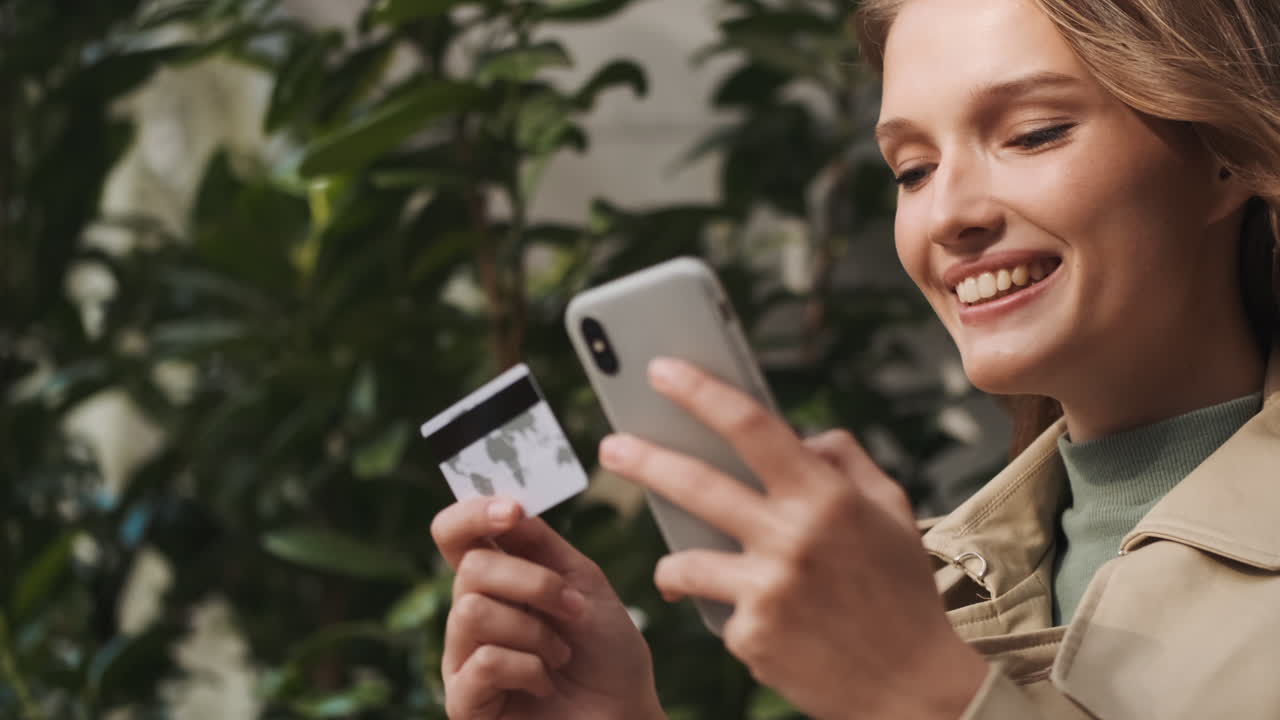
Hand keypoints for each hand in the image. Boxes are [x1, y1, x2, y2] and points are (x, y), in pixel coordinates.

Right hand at [431, 498, 663, 719]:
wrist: (626, 715)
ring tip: (560, 655)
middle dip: (534, 582)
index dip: (472, 513)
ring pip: (473, 611)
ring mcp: (462, 659)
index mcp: (496, 581)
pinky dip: (529, 669)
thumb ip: (542, 545)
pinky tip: (545, 684)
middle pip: (471, 567)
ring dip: (535, 632)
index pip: (455, 535)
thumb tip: (508, 502)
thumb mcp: (583, 584)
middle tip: (573, 609)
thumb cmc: (606, 654)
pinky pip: (483, 662)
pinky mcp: (464, 701)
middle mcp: (470, 615)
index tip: (512, 510)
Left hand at [598, 357, 986, 719]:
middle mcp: (792, 538)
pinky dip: (731, 614)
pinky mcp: (752, 638)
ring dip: (671, 566)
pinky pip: (718, 612)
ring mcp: (767, 591)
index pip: (751, 427)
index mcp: (827, 497)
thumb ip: (845, 462)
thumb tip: (801, 435)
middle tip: (609, 448)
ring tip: (675, 571)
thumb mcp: (892, 511)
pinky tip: (764, 628)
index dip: (700, 393)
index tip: (661, 370)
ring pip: (685, 563)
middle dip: (642, 461)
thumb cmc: (903, 593)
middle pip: (694, 485)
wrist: (917, 688)